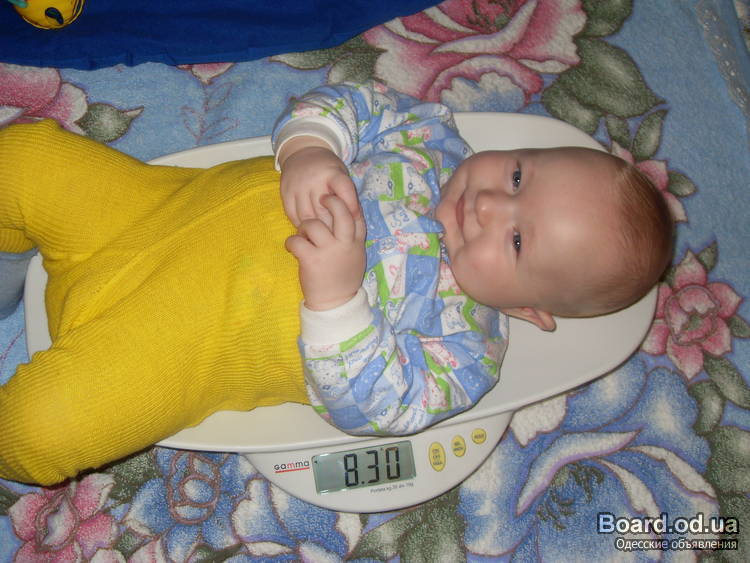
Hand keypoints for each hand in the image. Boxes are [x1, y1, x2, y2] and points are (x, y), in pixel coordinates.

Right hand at [278, 138, 359, 228]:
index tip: (353, 217)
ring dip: (315, 229)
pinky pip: (293, 216)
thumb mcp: (342, 174)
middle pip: (324, 210)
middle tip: (337, 236)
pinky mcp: (286, 193)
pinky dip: (301, 225)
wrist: (303, 152)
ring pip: (307, 217)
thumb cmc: (328, 170)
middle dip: (331, 226)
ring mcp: (298, 186)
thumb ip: (347, 195)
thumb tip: (352, 220)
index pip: (344, 188)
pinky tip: (308, 228)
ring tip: (323, 236)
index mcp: (333, 173)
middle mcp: (314, 179)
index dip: (351, 205)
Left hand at [285, 194, 365, 310]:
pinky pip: (296, 241)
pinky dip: (291, 242)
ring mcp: (329, 251)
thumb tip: (343, 215)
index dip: (347, 202)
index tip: (337, 198)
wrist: (336, 303)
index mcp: (357, 242)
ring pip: (313, 224)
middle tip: (321, 199)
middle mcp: (345, 244)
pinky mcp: (312, 260)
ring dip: (303, 227)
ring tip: (302, 236)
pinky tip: (292, 248)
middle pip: (341, 211)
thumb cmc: (343, 277)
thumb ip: (351, 236)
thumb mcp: (355, 255)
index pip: (356, 213)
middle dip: (331, 201)